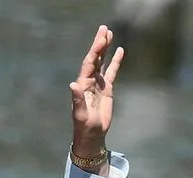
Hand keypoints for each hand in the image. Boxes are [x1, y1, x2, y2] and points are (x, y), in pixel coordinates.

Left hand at [70, 25, 124, 156]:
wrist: (92, 135)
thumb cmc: (84, 127)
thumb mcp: (80, 114)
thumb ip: (77, 99)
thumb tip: (73, 84)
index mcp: (82, 85)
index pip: (89, 64)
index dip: (95, 51)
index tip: (101, 38)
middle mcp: (89, 82)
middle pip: (95, 59)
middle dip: (99, 44)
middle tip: (104, 28)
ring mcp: (98, 85)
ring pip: (102, 63)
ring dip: (105, 49)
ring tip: (109, 34)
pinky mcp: (106, 90)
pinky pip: (111, 72)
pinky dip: (115, 61)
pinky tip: (119, 51)